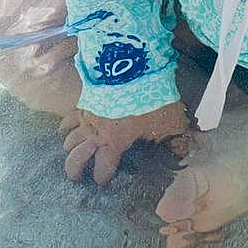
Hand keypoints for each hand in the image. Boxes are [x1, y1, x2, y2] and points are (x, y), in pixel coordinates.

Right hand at [59, 100, 190, 184]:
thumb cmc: (151, 97)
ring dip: (69, 148)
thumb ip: (177, 141)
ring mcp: (86, 114)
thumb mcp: (171, 121)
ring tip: (69, 154)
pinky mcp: (84, 97)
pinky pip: (69, 116)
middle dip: (74, 169)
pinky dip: (65, 125)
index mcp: (114, 143)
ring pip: (69, 137)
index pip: (102, 168)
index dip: (100, 177)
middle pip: (76, 157)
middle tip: (75, 177)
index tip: (101, 183)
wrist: (132, 63)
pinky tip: (63, 129)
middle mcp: (95, 132)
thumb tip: (183, 153)